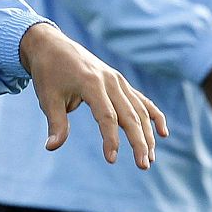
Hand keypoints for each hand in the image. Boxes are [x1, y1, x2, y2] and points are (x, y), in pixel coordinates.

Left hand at [19, 22, 168, 168]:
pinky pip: (141, 99)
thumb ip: (55, 123)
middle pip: (130, 115)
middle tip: (143, 166)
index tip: (112, 160)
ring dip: (147, 134)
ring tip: (150, 158)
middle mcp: (110, 80)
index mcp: (91, 83)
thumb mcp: (47, 98)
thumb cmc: (48, 73)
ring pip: (139, 110)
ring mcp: (117, 80)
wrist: (51, 45)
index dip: (111, 139)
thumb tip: (51, 147)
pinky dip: (153, 115)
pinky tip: (163, 133)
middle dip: (139, 142)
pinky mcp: (120, 82)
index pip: (107, 116)